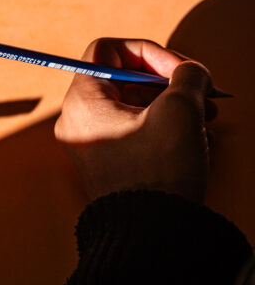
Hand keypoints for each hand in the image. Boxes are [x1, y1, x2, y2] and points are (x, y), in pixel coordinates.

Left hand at [54, 38, 214, 202]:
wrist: (149, 233)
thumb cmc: (158, 171)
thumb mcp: (180, 111)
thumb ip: (187, 77)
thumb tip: (191, 71)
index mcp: (83, 100)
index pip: (107, 50)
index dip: (149, 51)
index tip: (181, 71)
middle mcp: (78, 119)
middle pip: (123, 77)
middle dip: (168, 81)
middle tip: (204, 95)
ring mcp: (91, 142)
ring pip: (134, 104)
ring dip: (172, 104)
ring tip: (206, 119)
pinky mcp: (108, 161)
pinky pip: (134, 129)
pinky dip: (163, 126)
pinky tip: (193, 138)